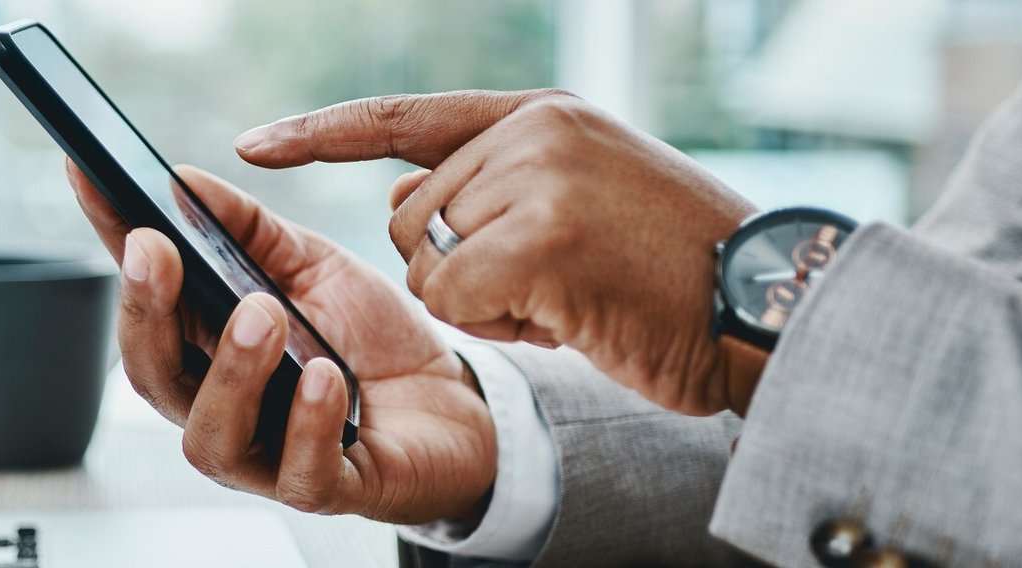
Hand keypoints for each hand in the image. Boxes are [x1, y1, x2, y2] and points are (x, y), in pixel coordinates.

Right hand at [66, 160, 495, 523]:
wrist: (455, 404)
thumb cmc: (368, 339)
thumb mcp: (309, 264)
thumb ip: (246, 228)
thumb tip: (181, 180)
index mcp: (204, 348)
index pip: (141, 296)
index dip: (109, 241)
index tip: (91, 176)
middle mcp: (219, 405)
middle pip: (151, 375)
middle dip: (145, 312)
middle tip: (158, 251)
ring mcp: (266, 454)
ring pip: (212, 436)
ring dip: (230, 372)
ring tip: (262, 314)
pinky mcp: (325, 488)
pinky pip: (300, 471)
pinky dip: (306, 422)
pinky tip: (324, 377)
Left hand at [236, 90, 759, 415]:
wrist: (767, 306)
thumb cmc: (674, 272)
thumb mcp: (582, 202)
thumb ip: (493, 191)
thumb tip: (397, 207)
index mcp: (544, 114)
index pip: (407, 117)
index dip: (324, 133)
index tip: (255, 146)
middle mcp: (535, 131)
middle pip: (409, 217)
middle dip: (457, 270)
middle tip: (550, 284)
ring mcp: (537, 178)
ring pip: (425, 263)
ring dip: (483, 304)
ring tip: (569, 298)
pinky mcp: (538, 239)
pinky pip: (453, 300)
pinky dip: (500, 328)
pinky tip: (568, 318)